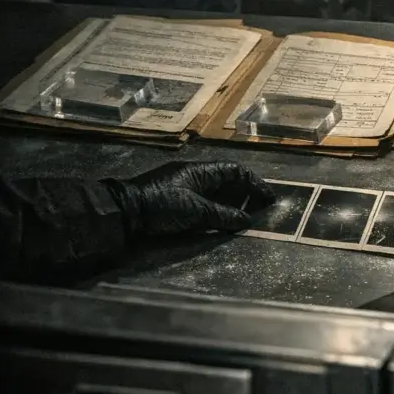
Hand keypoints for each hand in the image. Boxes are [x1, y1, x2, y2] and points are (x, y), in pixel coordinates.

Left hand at [103, 162, 274, 239]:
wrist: (125, 211)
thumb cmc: (163, 204)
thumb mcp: (195, 211)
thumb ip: (222, 215)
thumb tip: (246, 220)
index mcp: (202, 171)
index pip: (235, 171)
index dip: (254, 183)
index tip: (268, 198)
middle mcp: (195, 176)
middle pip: (228, 181)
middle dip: (245, 194)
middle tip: (258, 210)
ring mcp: (184, 188)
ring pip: (216, 193)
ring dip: (231, 203)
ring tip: (244, 218)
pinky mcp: (176, 201)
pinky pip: (205, 202)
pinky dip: (217, 210)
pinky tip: (221, 222)